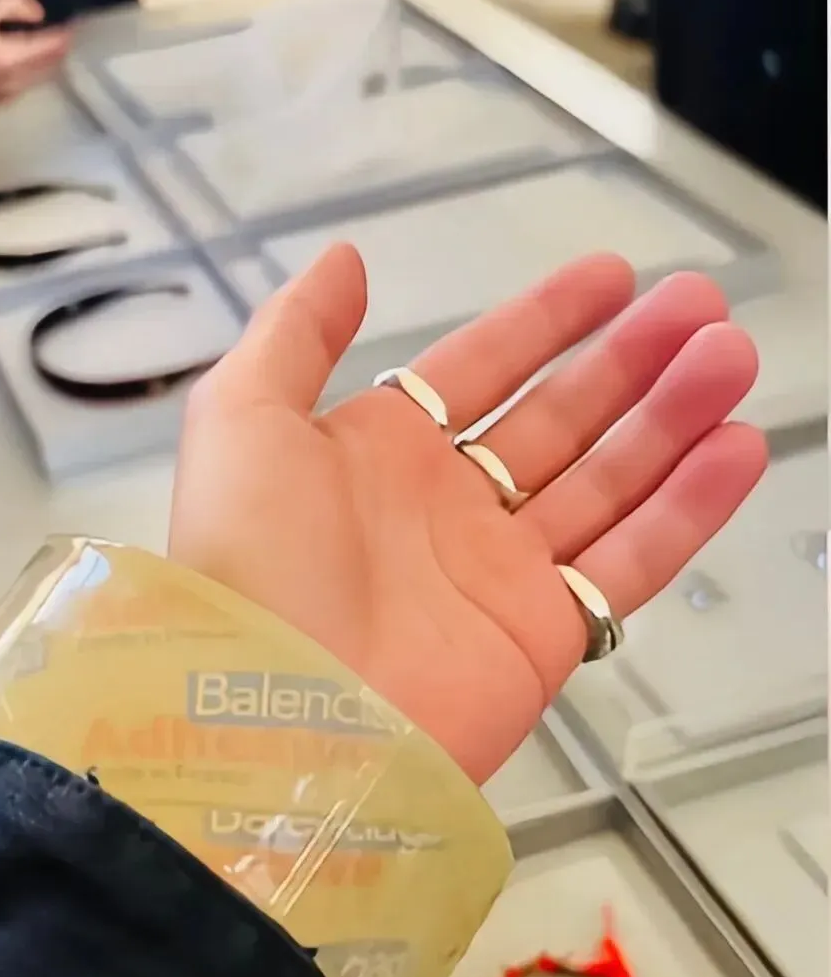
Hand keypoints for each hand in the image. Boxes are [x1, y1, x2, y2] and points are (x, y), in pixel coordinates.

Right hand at [0, 0, 72, 104]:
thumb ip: (14, 4)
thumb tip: (38, 14)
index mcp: (9, 60)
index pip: (48, 49)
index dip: (63, 36)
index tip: (74, 24)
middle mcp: (10, 83)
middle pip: (47, 67)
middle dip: (59, 52)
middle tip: (69, 36)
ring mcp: (2, 95)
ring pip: (37, 79)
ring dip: (48, 64)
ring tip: (56, 48)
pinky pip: (24, 85)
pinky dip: (34, 72)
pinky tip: (35, 63)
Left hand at [170, 245, 764, 784]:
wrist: (278, 714)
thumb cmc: (247, 563)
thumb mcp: (241, 419)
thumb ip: (295, 332)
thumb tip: (346, 262)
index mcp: (377, 455)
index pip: (480, 369)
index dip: (544, 322)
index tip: (612, 277)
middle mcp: (445, 510)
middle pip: (559, 420)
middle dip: (630, 362)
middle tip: (699, 307)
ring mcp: (499, 574)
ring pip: (607, 481)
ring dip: (671, 419)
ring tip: (731, 357)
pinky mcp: (544, 634)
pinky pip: (630, 560)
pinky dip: (688, 509)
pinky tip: (735, 449)